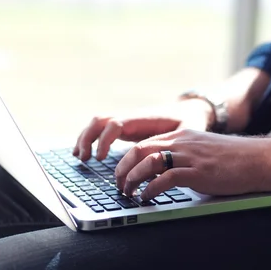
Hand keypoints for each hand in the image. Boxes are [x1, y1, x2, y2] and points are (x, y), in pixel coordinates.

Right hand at [73, 100, 213, 160]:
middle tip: (84, 159)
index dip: (105, 140)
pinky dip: (90, 139)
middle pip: (100, 120)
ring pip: (98, 124)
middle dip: (88, 138)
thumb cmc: (188, 122)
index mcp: (142, 118)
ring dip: (85, 138)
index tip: (101, 158)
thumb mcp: (187, 130)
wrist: (190, 110)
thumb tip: (163, 159)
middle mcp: (130, 117)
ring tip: (80, 158)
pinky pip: (102, 130)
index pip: (116, 123)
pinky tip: (84, 154)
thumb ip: (175, 142)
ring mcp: (126, 122)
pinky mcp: (125, 128)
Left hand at [114, 129, 268, 199]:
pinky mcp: (198, 172)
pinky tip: (147, 198)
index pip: (145, 142)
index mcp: (182, 135)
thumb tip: (165, 173)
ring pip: (148, 162)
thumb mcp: (203, 150)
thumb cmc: (234, 159)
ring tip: (128, 193)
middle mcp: (182, 142)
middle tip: (118, 185)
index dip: (128, 159)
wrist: (259, 159)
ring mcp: (190, 156)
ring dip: (132, 179)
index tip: (122, 173)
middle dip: (123, 168)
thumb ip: (184, 156)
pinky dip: (151, 189)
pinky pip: (166, 178)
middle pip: (140, 149)